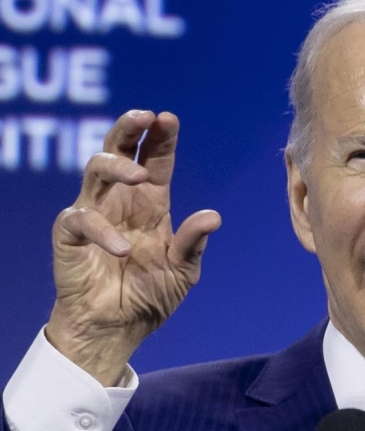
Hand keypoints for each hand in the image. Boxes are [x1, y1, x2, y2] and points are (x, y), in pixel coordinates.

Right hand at [45, 110, 220, 385]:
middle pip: (119, 149)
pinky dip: (100, 229)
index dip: (161, 137)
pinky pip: (80, 218)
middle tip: (144, 116)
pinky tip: (122, 250)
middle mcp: (122, 201)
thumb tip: (213, 216)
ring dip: (117, 165)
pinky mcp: (70, 236)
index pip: (155, 159)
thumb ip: (193, 243)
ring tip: (139, 176)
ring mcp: (95, 214)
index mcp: (151, 203)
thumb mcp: (182, 270)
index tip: (169, 118)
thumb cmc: (150, 295)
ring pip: (95, 169)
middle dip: (129, 127)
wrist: (118, 330)